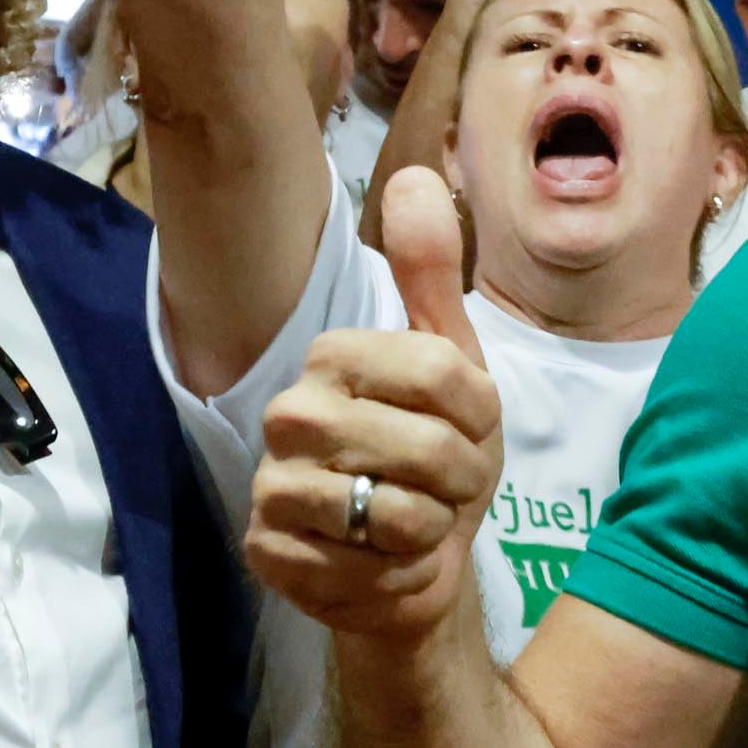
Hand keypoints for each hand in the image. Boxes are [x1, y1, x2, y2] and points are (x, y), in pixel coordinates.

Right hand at [244, 169, 503, 642]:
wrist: (416, 559)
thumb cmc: (436, 457)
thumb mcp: (455, 363)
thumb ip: (433, 275)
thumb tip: (416, 175)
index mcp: (334, 355)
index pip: (441, 371)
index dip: (478, 414)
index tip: (468, 428)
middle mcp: (289, 412)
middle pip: (424, 445)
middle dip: (461, 478)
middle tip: (444, 486)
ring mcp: (271, 485)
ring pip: (394, 512)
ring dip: (430, 528)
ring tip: (414, 521)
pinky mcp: (269, 554)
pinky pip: (364, 568)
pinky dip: (396, 572)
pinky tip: (380, 562)